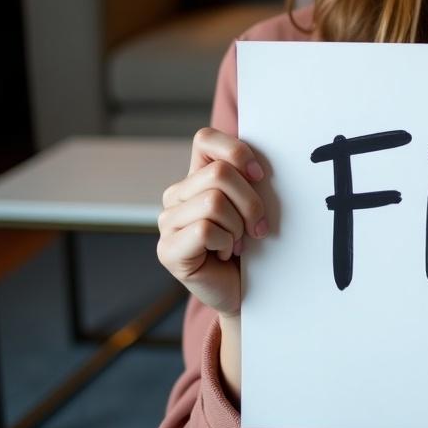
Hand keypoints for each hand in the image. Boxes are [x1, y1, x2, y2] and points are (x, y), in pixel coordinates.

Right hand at [156, 127, 267, 317]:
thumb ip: (249, 178)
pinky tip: (224, 254)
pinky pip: (204, 230)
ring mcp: (168, 222)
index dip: (236, 151)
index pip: (205, 139)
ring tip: (238, 242)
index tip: (260, 176)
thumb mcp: (254, 203)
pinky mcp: (167, 249)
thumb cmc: (254, 244)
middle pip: (219, 173)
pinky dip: (226, 243)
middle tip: (257, 226)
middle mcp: (176, 195)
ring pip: (213, 201)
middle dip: (250, 200)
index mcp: (197, 176)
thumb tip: (260, 164)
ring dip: (238, 225)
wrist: (247, 289)